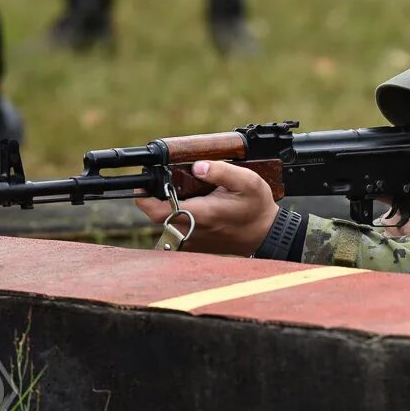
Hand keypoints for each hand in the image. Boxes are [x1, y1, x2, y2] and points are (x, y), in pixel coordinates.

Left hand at [135, 161, 278, 255]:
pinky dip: (179, 218)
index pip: (159, 211)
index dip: (145, 198)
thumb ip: (221, 171)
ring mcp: (193, 241)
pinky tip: (195, 208)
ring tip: (186, 194)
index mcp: (202, 213)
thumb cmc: (257, 207)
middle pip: (159, 215)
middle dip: (157, 198)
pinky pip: (177, 231)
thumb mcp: (247, 182)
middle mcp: (193, 230)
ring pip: (167, 223)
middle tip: (165, 183)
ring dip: (170, 208)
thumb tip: (197, 165)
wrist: (266, 234)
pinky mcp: (196, 245)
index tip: (144, 184)